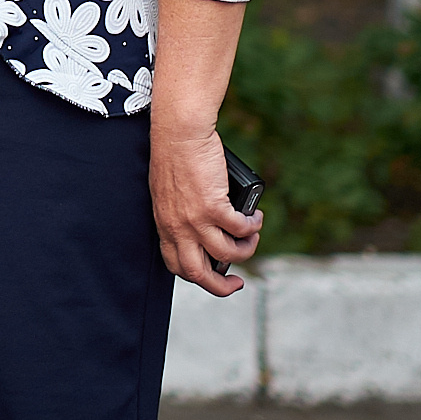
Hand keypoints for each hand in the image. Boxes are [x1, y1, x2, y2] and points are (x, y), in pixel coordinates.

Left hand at [150, 122, 262, 294]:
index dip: (196, 276)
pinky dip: (253, 226)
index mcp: (165, 224)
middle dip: (220, 286)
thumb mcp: (171, 193)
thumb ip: (183, 214)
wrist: (179, 133)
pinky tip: (255, 217)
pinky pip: (240, 229)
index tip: (214, 275)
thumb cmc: (176, 156)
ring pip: (226, 253)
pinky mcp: (213, 207)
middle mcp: (177, 227)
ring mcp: (194, 219)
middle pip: (197, 273)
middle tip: (236, 283)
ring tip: (252, 235)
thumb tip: (210, 229)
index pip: (175, 264)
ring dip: (246, 249)